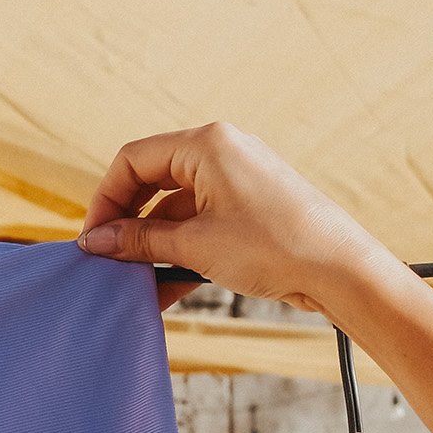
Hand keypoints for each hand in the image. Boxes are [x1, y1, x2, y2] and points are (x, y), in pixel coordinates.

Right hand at [77, 121, 406, 316]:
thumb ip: (139, 240)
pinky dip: (178, 251)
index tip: (93, 240)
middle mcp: (221, 153)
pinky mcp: (248, 209)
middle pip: (151, 181)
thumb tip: (97, 242)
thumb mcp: (195, 245)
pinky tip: (163, 288)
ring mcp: (236, 181)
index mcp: (206, 144)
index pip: (133, 160)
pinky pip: (199, 224)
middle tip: (107, 260)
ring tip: (134, 282)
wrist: (339, 270)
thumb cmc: (275, 246)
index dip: (105, 200)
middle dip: (126, 222)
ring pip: (174, 208)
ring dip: (151, 244)